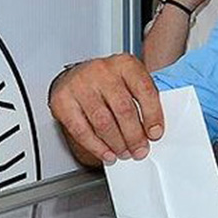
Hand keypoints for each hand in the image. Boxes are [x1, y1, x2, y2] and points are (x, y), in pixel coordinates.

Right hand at [48, 54, 162, 164]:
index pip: (144, 90)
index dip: (152, 115)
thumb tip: (152, 131)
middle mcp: (102, 71)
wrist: (77, 75)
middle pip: (123, 109)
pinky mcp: (62, 100)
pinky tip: (106, 153)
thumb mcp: (131, 81)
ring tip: (124, 153)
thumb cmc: (110, 81)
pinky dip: (96, 147)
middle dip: (134, 136)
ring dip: (116, 143)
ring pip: (103, 122)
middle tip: (139, 150)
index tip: (155, 133)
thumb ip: (144, 101)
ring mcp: (81, 85)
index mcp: (125, 64)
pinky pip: (81, 130)